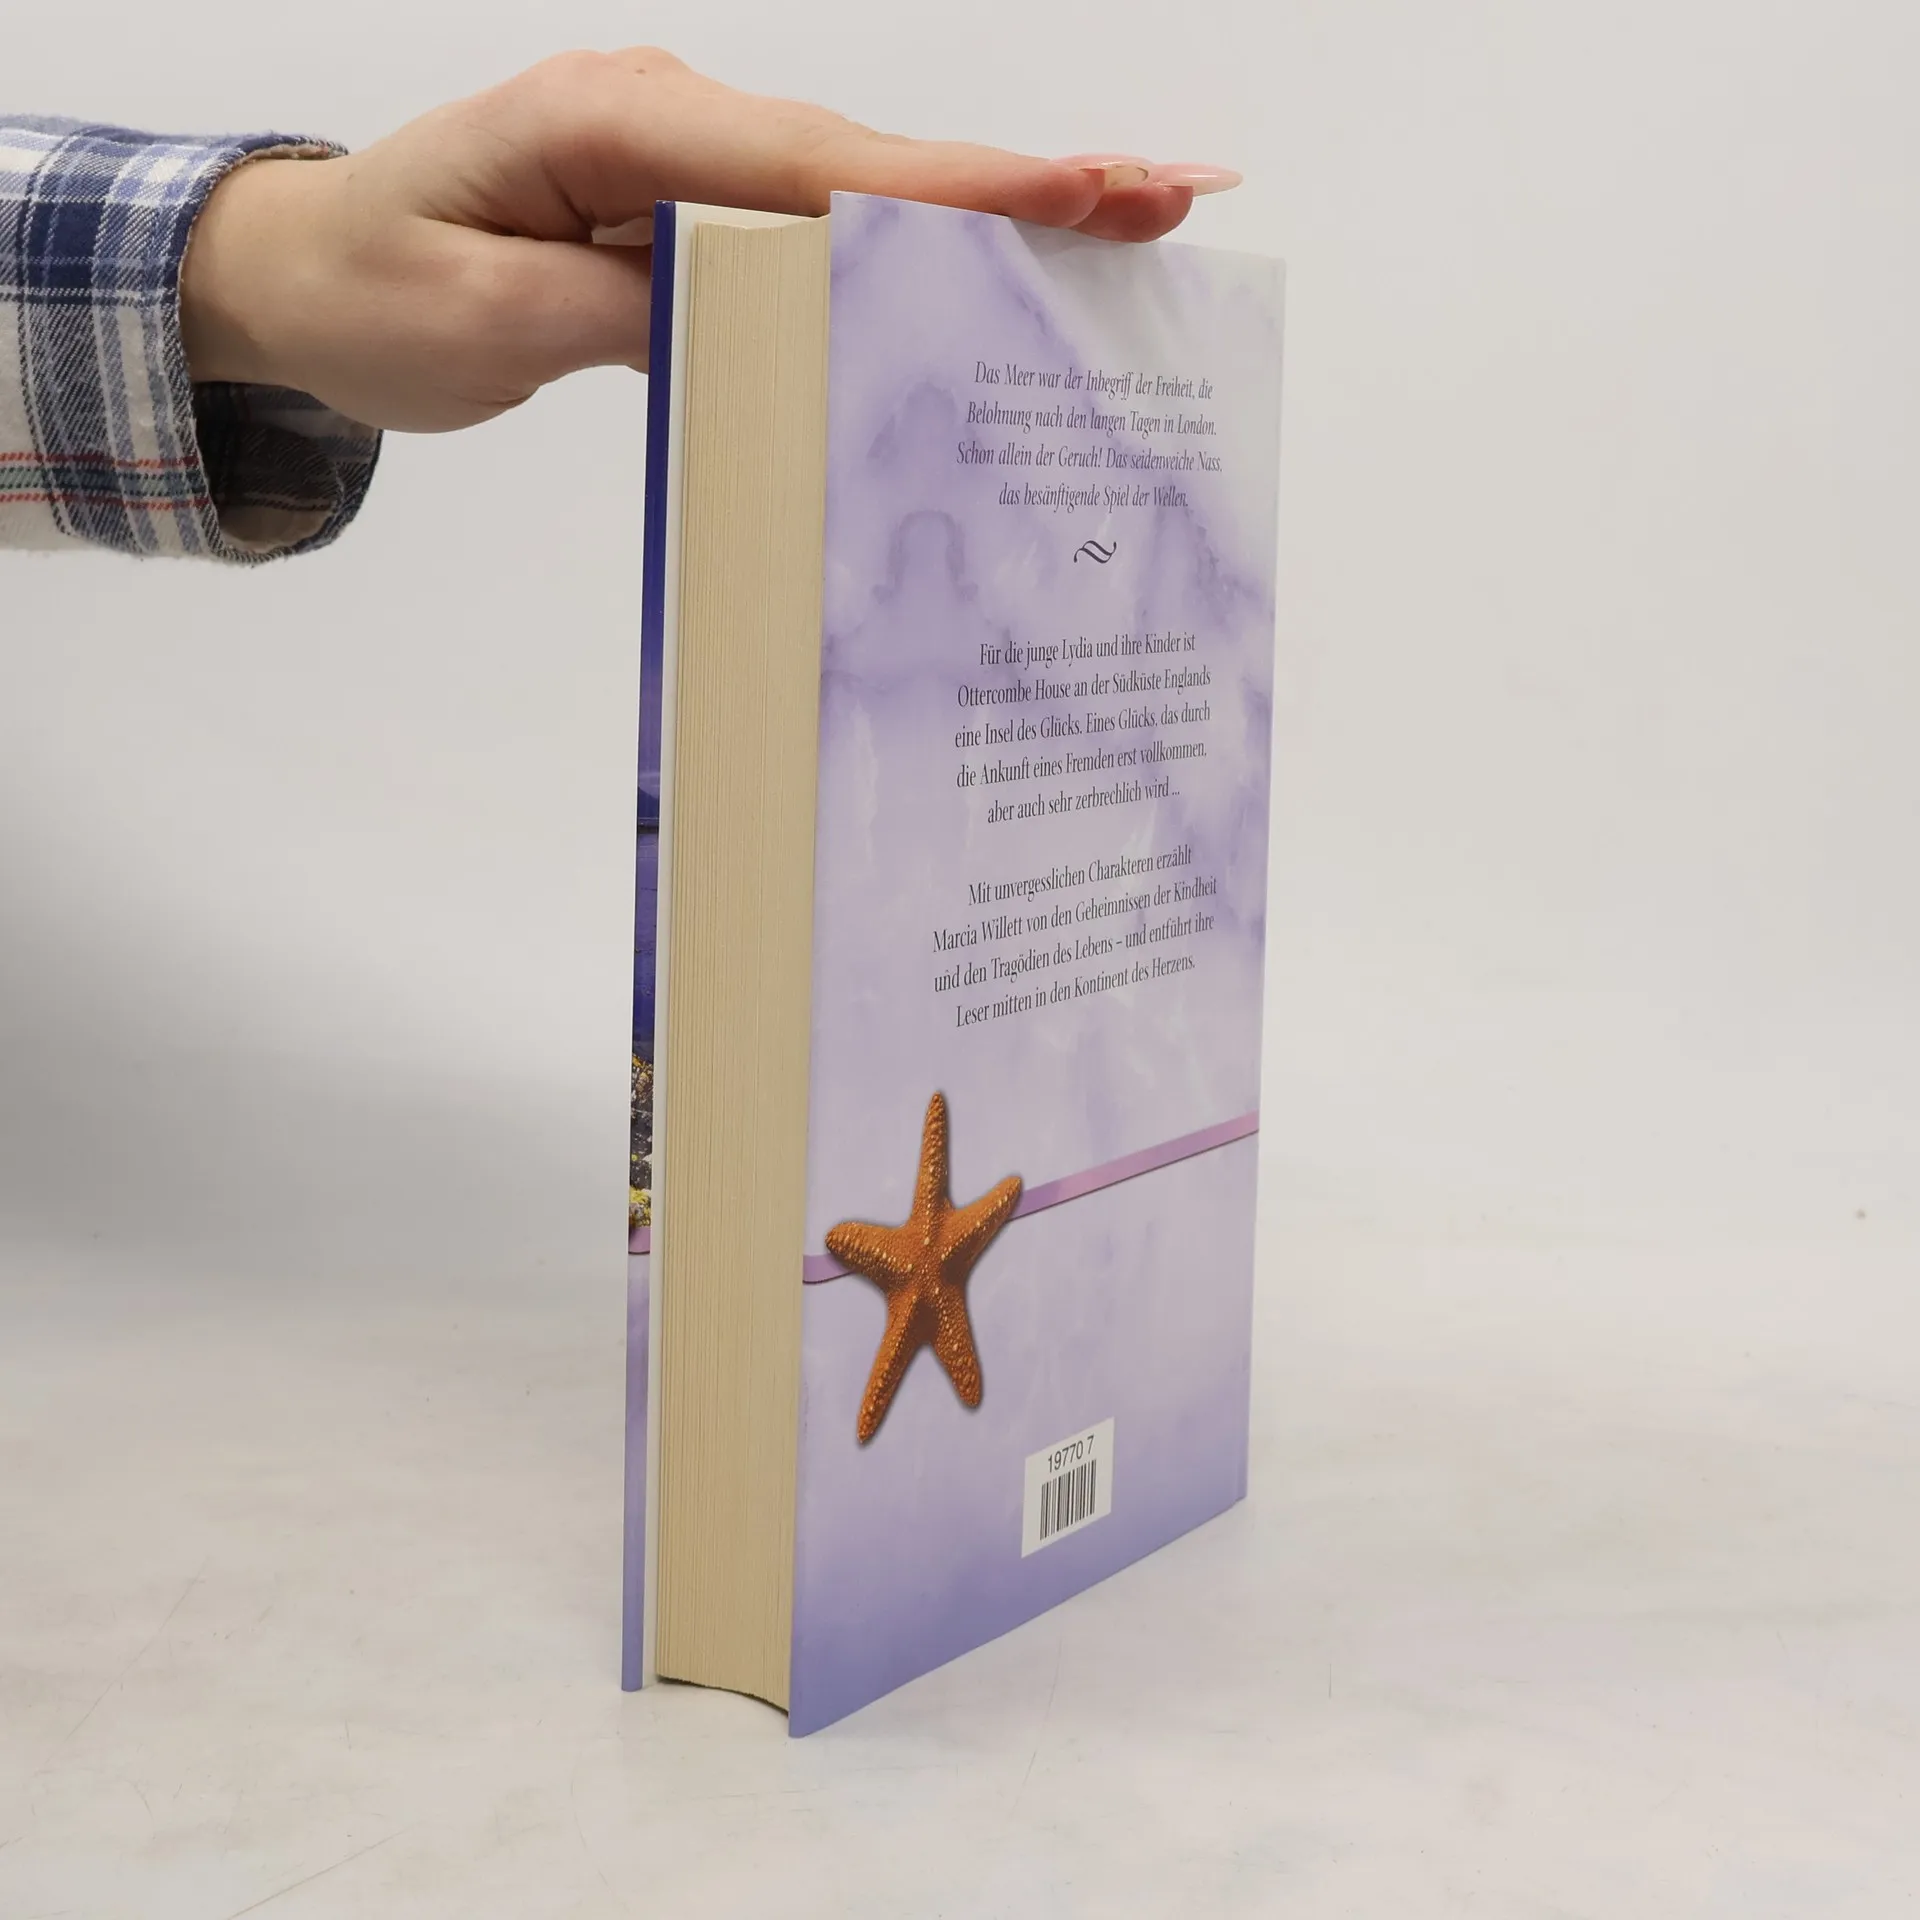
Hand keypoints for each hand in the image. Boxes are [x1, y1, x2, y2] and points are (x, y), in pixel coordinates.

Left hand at [180, 49, 1240, 432]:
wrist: (304, 277)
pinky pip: (822, 239)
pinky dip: (916, 257)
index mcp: (618, 127)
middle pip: (872, 165)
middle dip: (1023, 187)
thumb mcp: (478, 318)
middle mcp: (673, 127)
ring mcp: (691, 168)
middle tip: (1172, 198)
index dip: (956, 192)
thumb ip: (621, 311)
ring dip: (992, 219)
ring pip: (864, 199)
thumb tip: (765, 316)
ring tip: (1129, 228)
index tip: (1081, 195)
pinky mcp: (695, 217)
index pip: (817, 167)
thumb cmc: (371, 291)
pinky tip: (997, 277)